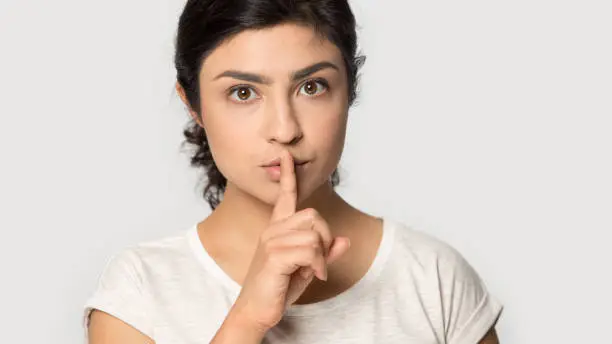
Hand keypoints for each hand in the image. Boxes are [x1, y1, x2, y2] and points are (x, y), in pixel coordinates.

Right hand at [229, 150, 350, 332]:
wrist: (256, 310)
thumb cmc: (278, 287)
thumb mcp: (307, 268)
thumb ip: (325, 252)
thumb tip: (345, 240)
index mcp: (278, 229)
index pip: (285, 196)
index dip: (288, 175)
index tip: (286, 155)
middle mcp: (272, 230)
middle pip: (313, 215)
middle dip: (325, 237)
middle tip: (319, 259)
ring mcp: (272, 241)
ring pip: (314, 235)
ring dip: (321, 256)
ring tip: (312, 270)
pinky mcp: (275, 256)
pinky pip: (310, 250)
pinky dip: (318, 265)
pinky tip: (313, 275)